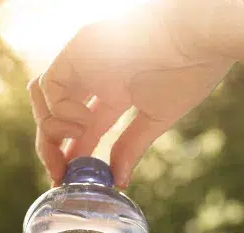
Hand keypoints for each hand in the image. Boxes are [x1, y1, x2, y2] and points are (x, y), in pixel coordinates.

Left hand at [28, 1, 231, 185]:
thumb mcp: (157, 116)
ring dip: (50, 128)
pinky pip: (50, 85)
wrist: (199, 39)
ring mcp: (84, 61)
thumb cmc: (190, 72)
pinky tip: (84, 121)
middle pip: (57, 115)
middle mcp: (95, 76)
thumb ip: (132, 146)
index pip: (84, 129)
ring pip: (44, 97)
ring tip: (73, 143)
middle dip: (52, 148)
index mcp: (116, 91)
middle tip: (59, 175)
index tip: (67, 181)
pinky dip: (60, 110)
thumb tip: (118, 180)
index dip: (73, 155)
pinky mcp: (78, 48)